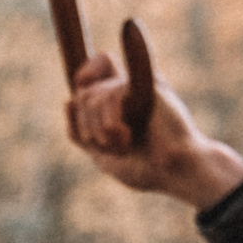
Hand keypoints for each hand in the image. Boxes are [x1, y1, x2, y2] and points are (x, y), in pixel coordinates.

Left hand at [67, 50, 242, 211]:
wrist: (175, 171)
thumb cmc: (144, 167)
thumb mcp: (101, 153)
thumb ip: (82, 131)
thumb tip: (68, 100)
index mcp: (118, 100)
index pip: (90, 71)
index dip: (83, 78)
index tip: (84, 105)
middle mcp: (129, 85)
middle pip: (83, 93)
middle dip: (87, 128)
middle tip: (112, 146)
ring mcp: (139, 82)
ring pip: (91, 98)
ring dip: (99, 132)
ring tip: (123, 145)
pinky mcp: (147, 83)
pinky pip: (110, 96)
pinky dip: (110, 126)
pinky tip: (127, 139)